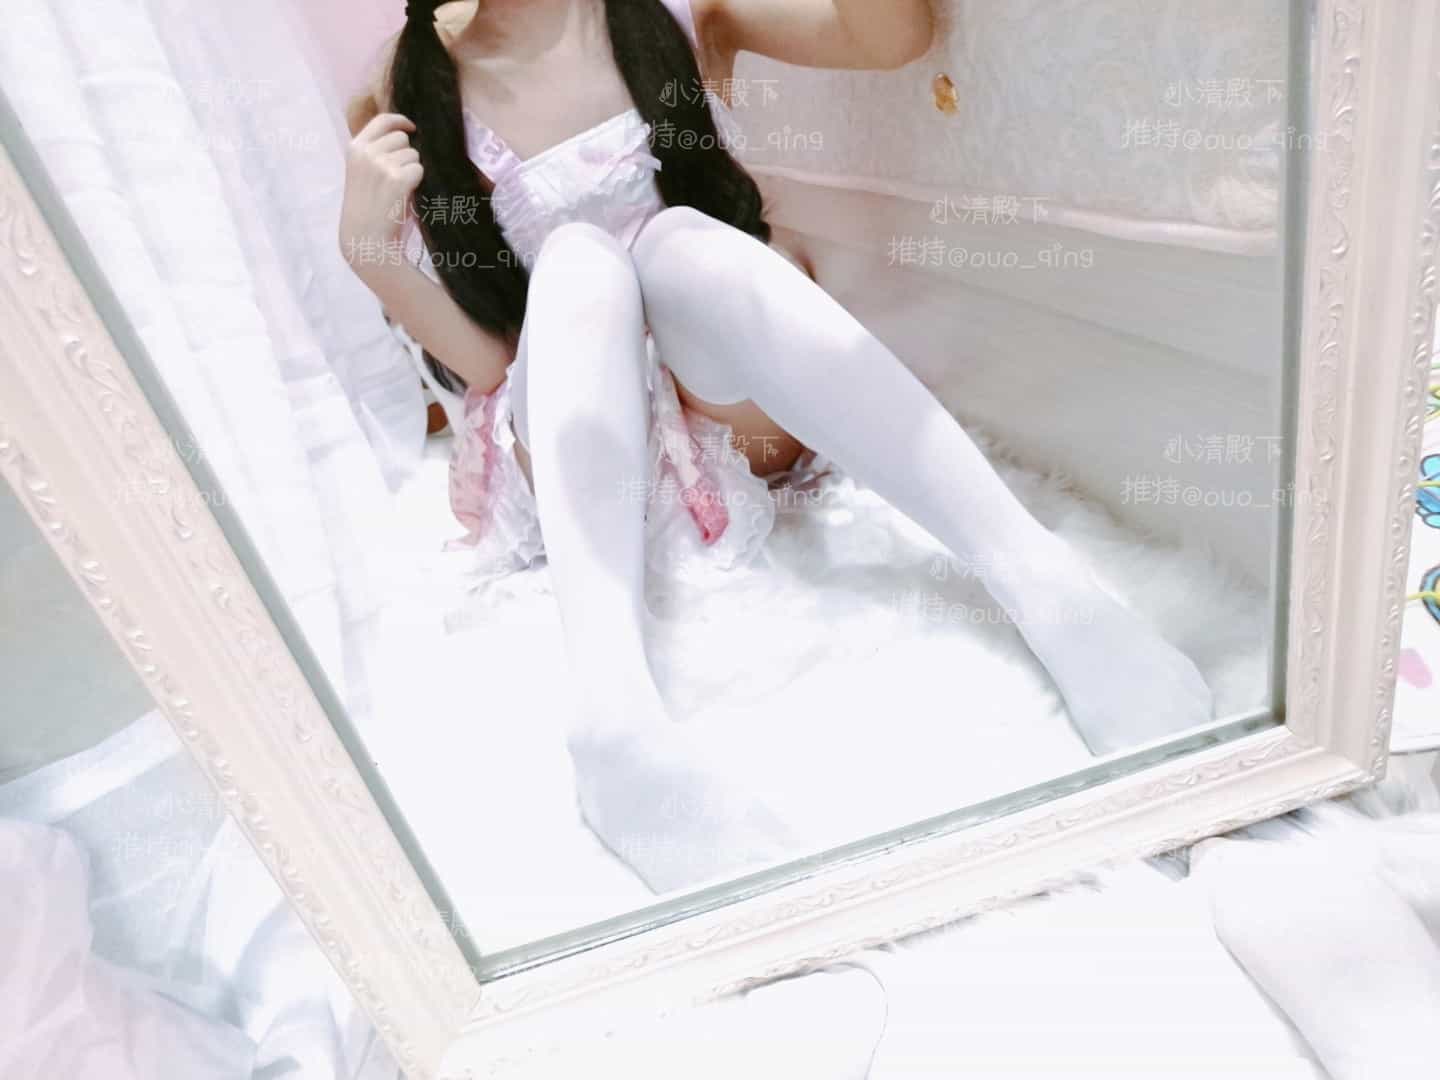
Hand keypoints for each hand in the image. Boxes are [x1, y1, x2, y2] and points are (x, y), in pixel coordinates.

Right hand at [338, 112, 423, 274]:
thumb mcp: (362, 172)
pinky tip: (404, 196)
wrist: (365, 237)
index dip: (400, 121)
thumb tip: (404, 134)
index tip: (411, 127)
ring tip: (398, 190)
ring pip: (413, 155)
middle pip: (402, 138)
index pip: (382, 120)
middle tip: (397, 177)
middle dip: (406, 154)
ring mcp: (381, 165)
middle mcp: (367, 152)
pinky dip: (417, 182)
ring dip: (412, 170)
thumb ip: (375, 152)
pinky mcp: (397, 179)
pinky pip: (419, 170)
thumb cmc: (367, 208)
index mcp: (355, 148)